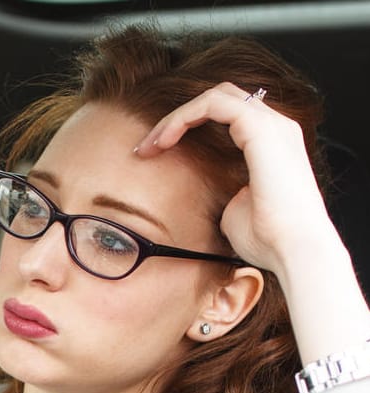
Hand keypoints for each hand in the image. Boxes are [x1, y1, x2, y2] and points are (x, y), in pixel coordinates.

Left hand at [133, 82, 340, 278]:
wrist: (292, 251)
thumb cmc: (268, 239)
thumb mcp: (234, 210)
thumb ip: (222, 192)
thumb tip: (207, 194)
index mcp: (272, 144)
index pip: (227, 114)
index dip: (188, 125)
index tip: (155, 152)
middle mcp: (277, 128)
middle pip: (221, 97)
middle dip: (179, 116)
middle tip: (147, 147)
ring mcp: (272, 125)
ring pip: (215, 96)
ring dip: (176, 116)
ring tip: (150, 145)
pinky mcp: (262, 130)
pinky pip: (214, 104)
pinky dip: (184, 116)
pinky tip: (164, 141)